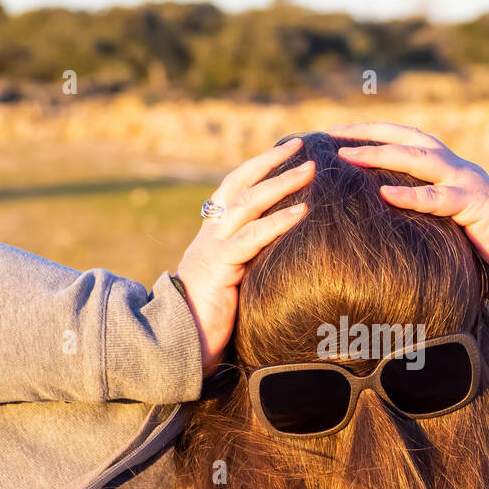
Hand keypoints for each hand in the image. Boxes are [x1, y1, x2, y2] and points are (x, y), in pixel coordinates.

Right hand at [176, 137, 313, 376]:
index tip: (286, 151)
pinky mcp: (218, 266)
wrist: (179, 344)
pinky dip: (278, 222)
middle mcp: (210, 234)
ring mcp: (212, 247)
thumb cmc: (212, 319)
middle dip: (270, 161)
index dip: (259, 167)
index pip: (236, 189)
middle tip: (300, 144)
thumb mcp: (236, 281)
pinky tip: (302, 212)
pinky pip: (252, 237)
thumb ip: (252, 261)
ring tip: (309, 170)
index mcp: (213, 235)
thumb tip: (287, 253)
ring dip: (280, 183)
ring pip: (247, 203)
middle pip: (239, 183)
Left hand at [328, 122, 488, 304]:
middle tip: (332, 134)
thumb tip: (377, 224)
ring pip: (421, 159)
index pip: (405, 140)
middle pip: (408, 137)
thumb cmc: (485, 245)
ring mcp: (468, 183)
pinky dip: (412, 196)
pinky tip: (385, 196)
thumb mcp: (445, 225)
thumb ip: (420, 216)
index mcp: (447, 170)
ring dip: (382, 155)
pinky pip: (440, 199)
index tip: (336, 135)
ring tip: (348, 157)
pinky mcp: (477, 206)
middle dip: (368, 133)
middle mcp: (456, 168)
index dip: (371, 133)